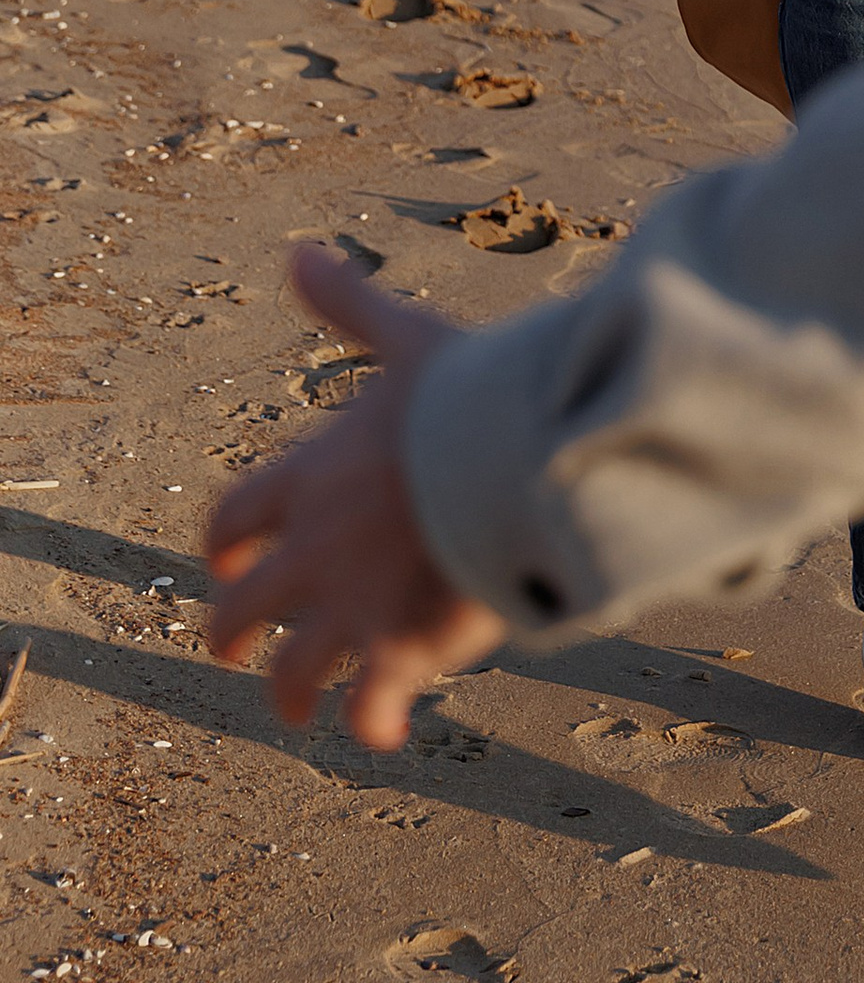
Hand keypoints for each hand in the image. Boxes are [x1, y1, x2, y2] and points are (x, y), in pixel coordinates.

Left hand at [204, 246, 506, 746]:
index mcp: (309, 480)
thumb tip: (297, 250)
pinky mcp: (399, 649)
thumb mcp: (403, 340)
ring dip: (294, 694)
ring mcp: (352, 607)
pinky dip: (372, 722)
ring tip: (310, 708)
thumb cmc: (466, 393)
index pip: (231, 521)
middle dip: (234, 636)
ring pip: (291, 673)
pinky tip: (383, 732)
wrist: (521, 454)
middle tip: (241, 651)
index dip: (223, 548)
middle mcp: (314, 551)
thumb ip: (349, 306)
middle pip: (238, 611)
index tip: (225, 564)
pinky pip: (370, 706)